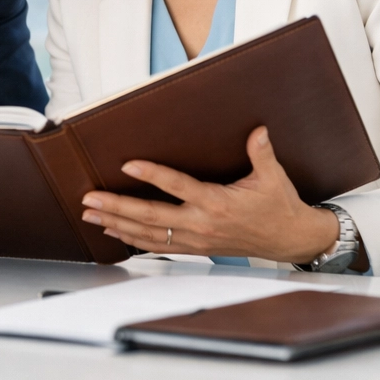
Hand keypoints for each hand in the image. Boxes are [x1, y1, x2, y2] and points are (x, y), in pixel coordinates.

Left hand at [80, 126, 345, 264]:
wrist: (290, 240)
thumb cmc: (279, 206)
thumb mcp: (273, 177)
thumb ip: (261, 153)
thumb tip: (258, 130)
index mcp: (217, 204)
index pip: (178, 187)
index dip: (152, 175)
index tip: (127, 165)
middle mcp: (202, 224)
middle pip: (150, 216)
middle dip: (117, 206)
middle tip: (89, 198)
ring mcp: (196, 239)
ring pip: (148, 234)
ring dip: (116, 224)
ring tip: (90, 215)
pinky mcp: (195, 248)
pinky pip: (158, 246)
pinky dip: (133, 240)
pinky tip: (113, 232)